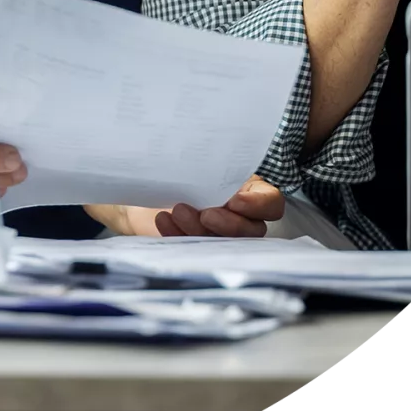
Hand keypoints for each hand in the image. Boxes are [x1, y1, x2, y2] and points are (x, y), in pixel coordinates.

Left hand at [86, 176, 284, 237]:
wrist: (140, 183)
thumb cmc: (175, 165)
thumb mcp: (197, 161)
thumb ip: (213, 167)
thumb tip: (217, 171)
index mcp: (248, 189)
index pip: (271, 203)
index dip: (259, 205)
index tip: (235, 200)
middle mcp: (239, 214)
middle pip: (253, 230)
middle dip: (229, 224)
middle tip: (206, 213)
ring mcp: (217, 234)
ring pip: (224, 243)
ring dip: (200, 229)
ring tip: (177, 210)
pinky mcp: (194, 247)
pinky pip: (194, 250)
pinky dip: (179, 235)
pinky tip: (164, 220)